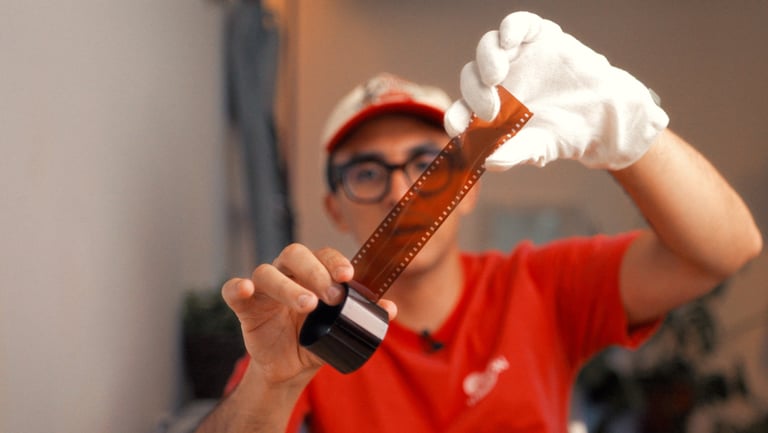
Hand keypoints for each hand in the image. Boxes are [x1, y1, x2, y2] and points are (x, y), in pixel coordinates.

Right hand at [222, 244, 396, 384]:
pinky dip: (237, 287)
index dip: (335, 261)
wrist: (291, 367)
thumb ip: (365, 316)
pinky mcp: (245, 307)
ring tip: (308, 305)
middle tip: (333, 296)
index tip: (349, 276)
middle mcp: (287, 273)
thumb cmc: (317, 337)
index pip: (322, 254)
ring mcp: (264, 289)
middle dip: (315, 272)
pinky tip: (246, 290)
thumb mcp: (343, 328)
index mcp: (312, 272)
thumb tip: (391, 309)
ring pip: (266, 272)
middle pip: (294, 254)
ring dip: (287, 287)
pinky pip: (233, 290)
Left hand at [444, 11, 668, 170]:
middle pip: (470, 79)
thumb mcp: (537, 148)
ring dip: (486, 60)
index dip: (456, 119)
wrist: (602, 116)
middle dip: (474, 93)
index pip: (460, 111)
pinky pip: (515, 24)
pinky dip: (509, 29)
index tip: (461, 128)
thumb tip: (490, 163)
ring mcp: (514, 57)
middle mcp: (494, 82)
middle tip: (490, 110)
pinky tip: (509, 41)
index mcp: (486, 110)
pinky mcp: (535, 37)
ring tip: (495, 78)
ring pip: (487, 48)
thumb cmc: (561, 134)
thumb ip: (513, 153)